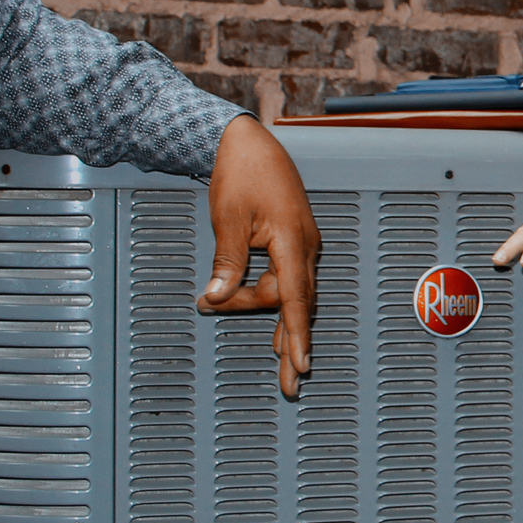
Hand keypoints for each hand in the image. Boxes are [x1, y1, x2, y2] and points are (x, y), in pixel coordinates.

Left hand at [201, 115, 320, 398]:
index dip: (297, 334)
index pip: (294, 298)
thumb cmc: (241, 170)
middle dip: (289, 341)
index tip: (301, 365)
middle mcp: (305, 245)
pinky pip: (289, 279)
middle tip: (288, 383)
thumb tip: (217, 295)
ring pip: (289, 292)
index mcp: (292, 240)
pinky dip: (280, 302)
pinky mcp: (293, 239)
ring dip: (272, 316)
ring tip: (278, 359)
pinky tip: (279, 329)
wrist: (247, 140)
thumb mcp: (227, 217)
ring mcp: (302, 242)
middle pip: (293, 302)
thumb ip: (227, 260)